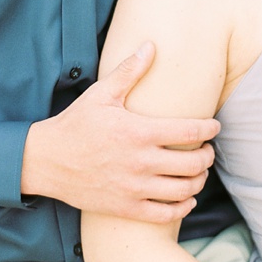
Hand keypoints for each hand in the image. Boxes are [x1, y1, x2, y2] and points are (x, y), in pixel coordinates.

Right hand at [20, 42, 219, 222]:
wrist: (47, 161)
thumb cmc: (77, 123)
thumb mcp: (102, 93)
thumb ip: (129, 70)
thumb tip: (151, 46)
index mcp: (139, 132)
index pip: (188, 132)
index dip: (208, 129)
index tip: (214, 126)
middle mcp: (140, 162)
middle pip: (191, 163)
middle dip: (207, 156)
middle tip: (208, 150)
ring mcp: (134, 188)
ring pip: (182, 191)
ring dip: (199, 181)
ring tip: (200, 172)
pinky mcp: (125, 208)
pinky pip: (164, 215)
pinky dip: (182, 208)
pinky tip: (186, 198)